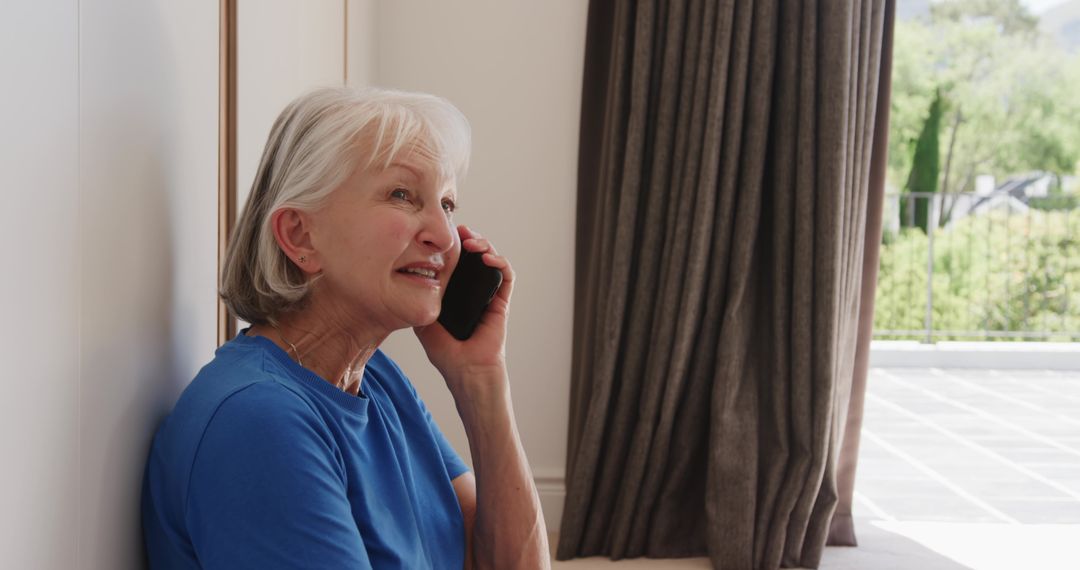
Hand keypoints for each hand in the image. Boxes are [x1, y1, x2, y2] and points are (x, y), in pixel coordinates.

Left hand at [414, 225, 513, 395]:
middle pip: (475, 255)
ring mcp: (488, 295)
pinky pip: (506, 275)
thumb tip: (404, 281)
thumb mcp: (423, 322)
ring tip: (472, 242)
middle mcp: (474, 290)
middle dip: (469, 238)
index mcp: (456, 293)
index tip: (442, 235)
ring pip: (492, 260)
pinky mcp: (501, 301)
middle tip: (458, 231)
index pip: (457, 261)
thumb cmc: (446, 353)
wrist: (466, 370)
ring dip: (484, 245)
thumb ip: (417, 302)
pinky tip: (487, 258)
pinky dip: (499, 262)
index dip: (452, 245)